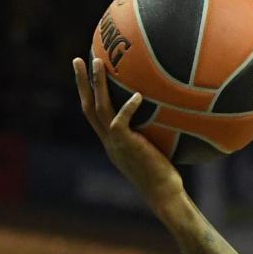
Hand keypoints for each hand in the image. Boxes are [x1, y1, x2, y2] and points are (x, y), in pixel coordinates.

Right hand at [72, 56, 185, 210]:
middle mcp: (108, 140)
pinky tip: (138, 94)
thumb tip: (173, 114)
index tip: (86, 75)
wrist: (164, 194)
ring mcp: (115, 142)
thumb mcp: (157, 150)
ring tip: (98, 61)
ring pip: (98, 108)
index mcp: (112, 141)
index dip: (88, 93)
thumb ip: (154, 133)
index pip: (94, 113)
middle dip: (81, 82)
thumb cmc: (166, 175)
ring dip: (96, 84)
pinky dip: (128, 107)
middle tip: (78, 59)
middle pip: (87, 106)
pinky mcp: (125, 145)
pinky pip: (121, 121)